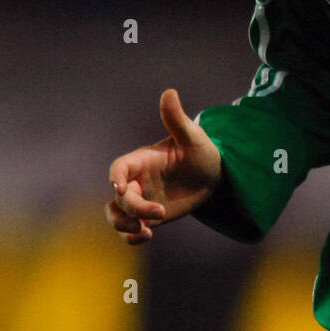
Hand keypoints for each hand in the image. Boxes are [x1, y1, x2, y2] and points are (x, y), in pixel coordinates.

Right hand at [105, 89, 221, 244]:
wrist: (213, 176)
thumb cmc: (202, 151)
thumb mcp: (192, 136)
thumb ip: (177, 119)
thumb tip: (169, 92)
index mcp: (143, 161)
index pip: (119, 168)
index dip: (116, 178)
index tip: (121, 188)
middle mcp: (138, 181)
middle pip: (119, 198)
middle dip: (132, 208)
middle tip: (160, 213)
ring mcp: (142, 200)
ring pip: (116, 215)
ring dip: (123, 226)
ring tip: (146, 231)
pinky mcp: (149, 218)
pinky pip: (131, 231)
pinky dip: (133, 238)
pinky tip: (147, 236)